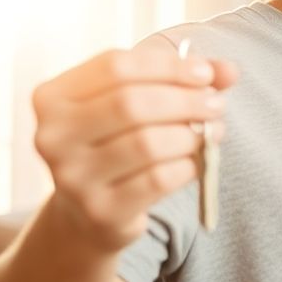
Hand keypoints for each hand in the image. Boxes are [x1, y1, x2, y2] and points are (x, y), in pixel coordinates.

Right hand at [33, 41, 238, 251]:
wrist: (87, 215)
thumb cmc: (115, 143)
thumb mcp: (137, 102)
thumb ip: (183, 80)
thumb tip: (229, 70)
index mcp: (52, 97)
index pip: (115, 66)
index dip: (168, 66)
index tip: (205, 73)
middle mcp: (51, 136)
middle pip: (130, 104)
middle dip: (185, 100)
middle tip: (217, 104)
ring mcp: (71, 177)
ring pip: (147, 143)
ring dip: (192, 135)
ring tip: (214, 131)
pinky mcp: (99, 211)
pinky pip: (158, 179)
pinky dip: (187, 166)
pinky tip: (197, 161)